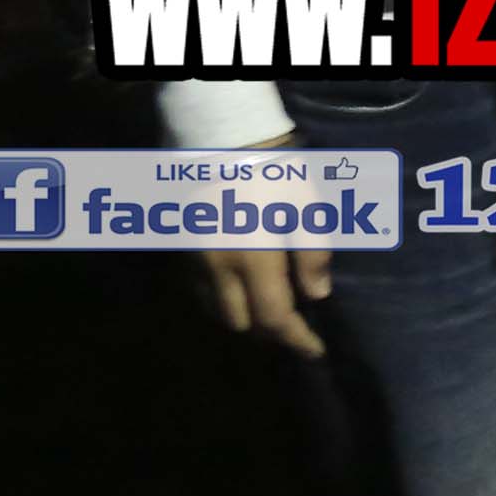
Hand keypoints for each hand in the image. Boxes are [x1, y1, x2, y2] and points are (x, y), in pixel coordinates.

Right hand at [198, 138, 329, 356]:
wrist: (221, 144)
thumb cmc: (274, 174)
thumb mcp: (307, 209)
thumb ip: (313, 256)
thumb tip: (316, 297)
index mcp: (253, 259)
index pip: (274, 318)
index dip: (296, 339)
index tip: (315, 352)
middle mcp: (217, 268)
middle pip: (240, 323)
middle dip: (268, 331)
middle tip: (292, 326)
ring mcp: (193, 262)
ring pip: (215, 311)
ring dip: (242, 316)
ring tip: (268, 309)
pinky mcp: (179, 252)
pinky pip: (199, 292)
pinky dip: (221, 299)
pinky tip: (241, 289)